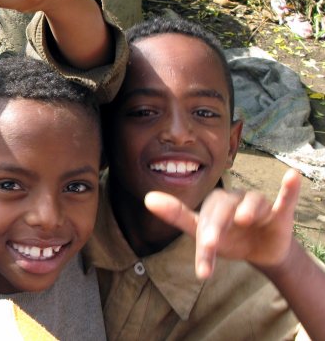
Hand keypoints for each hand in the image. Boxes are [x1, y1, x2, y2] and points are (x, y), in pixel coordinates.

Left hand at [145, 168, 300, 278]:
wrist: (261, 251)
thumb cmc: (228, 239)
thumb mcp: (203, 234)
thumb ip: (177, 217)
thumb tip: (147, 197)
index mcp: (214, 205)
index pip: (204, 218)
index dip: (202, 238)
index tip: (201, 262)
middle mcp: (234, 200)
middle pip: (223, 210)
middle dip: (216, 228)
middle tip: (210, 245)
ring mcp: (257, 204)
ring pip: (252, 202)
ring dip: (249, 209)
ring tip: (244, 220)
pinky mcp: (279, 211)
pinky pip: (285, 198)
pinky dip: (288, 189)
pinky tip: (291, 176)